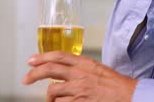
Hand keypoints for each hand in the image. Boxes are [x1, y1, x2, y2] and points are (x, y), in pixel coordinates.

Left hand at [22, 51, 137, 101]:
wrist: (128, 96)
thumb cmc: (115, 85)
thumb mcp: (97, 69)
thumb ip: (81, 68)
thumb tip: (65, 72)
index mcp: (84, 63)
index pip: (58, 55)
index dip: (42, 57)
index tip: (31, 60)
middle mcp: (79, 74)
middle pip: (49, 70)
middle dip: (33, 74)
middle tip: (26, 79)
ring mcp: (78, 89)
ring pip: (52, 92)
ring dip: (50, 97)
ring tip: (54, 100)